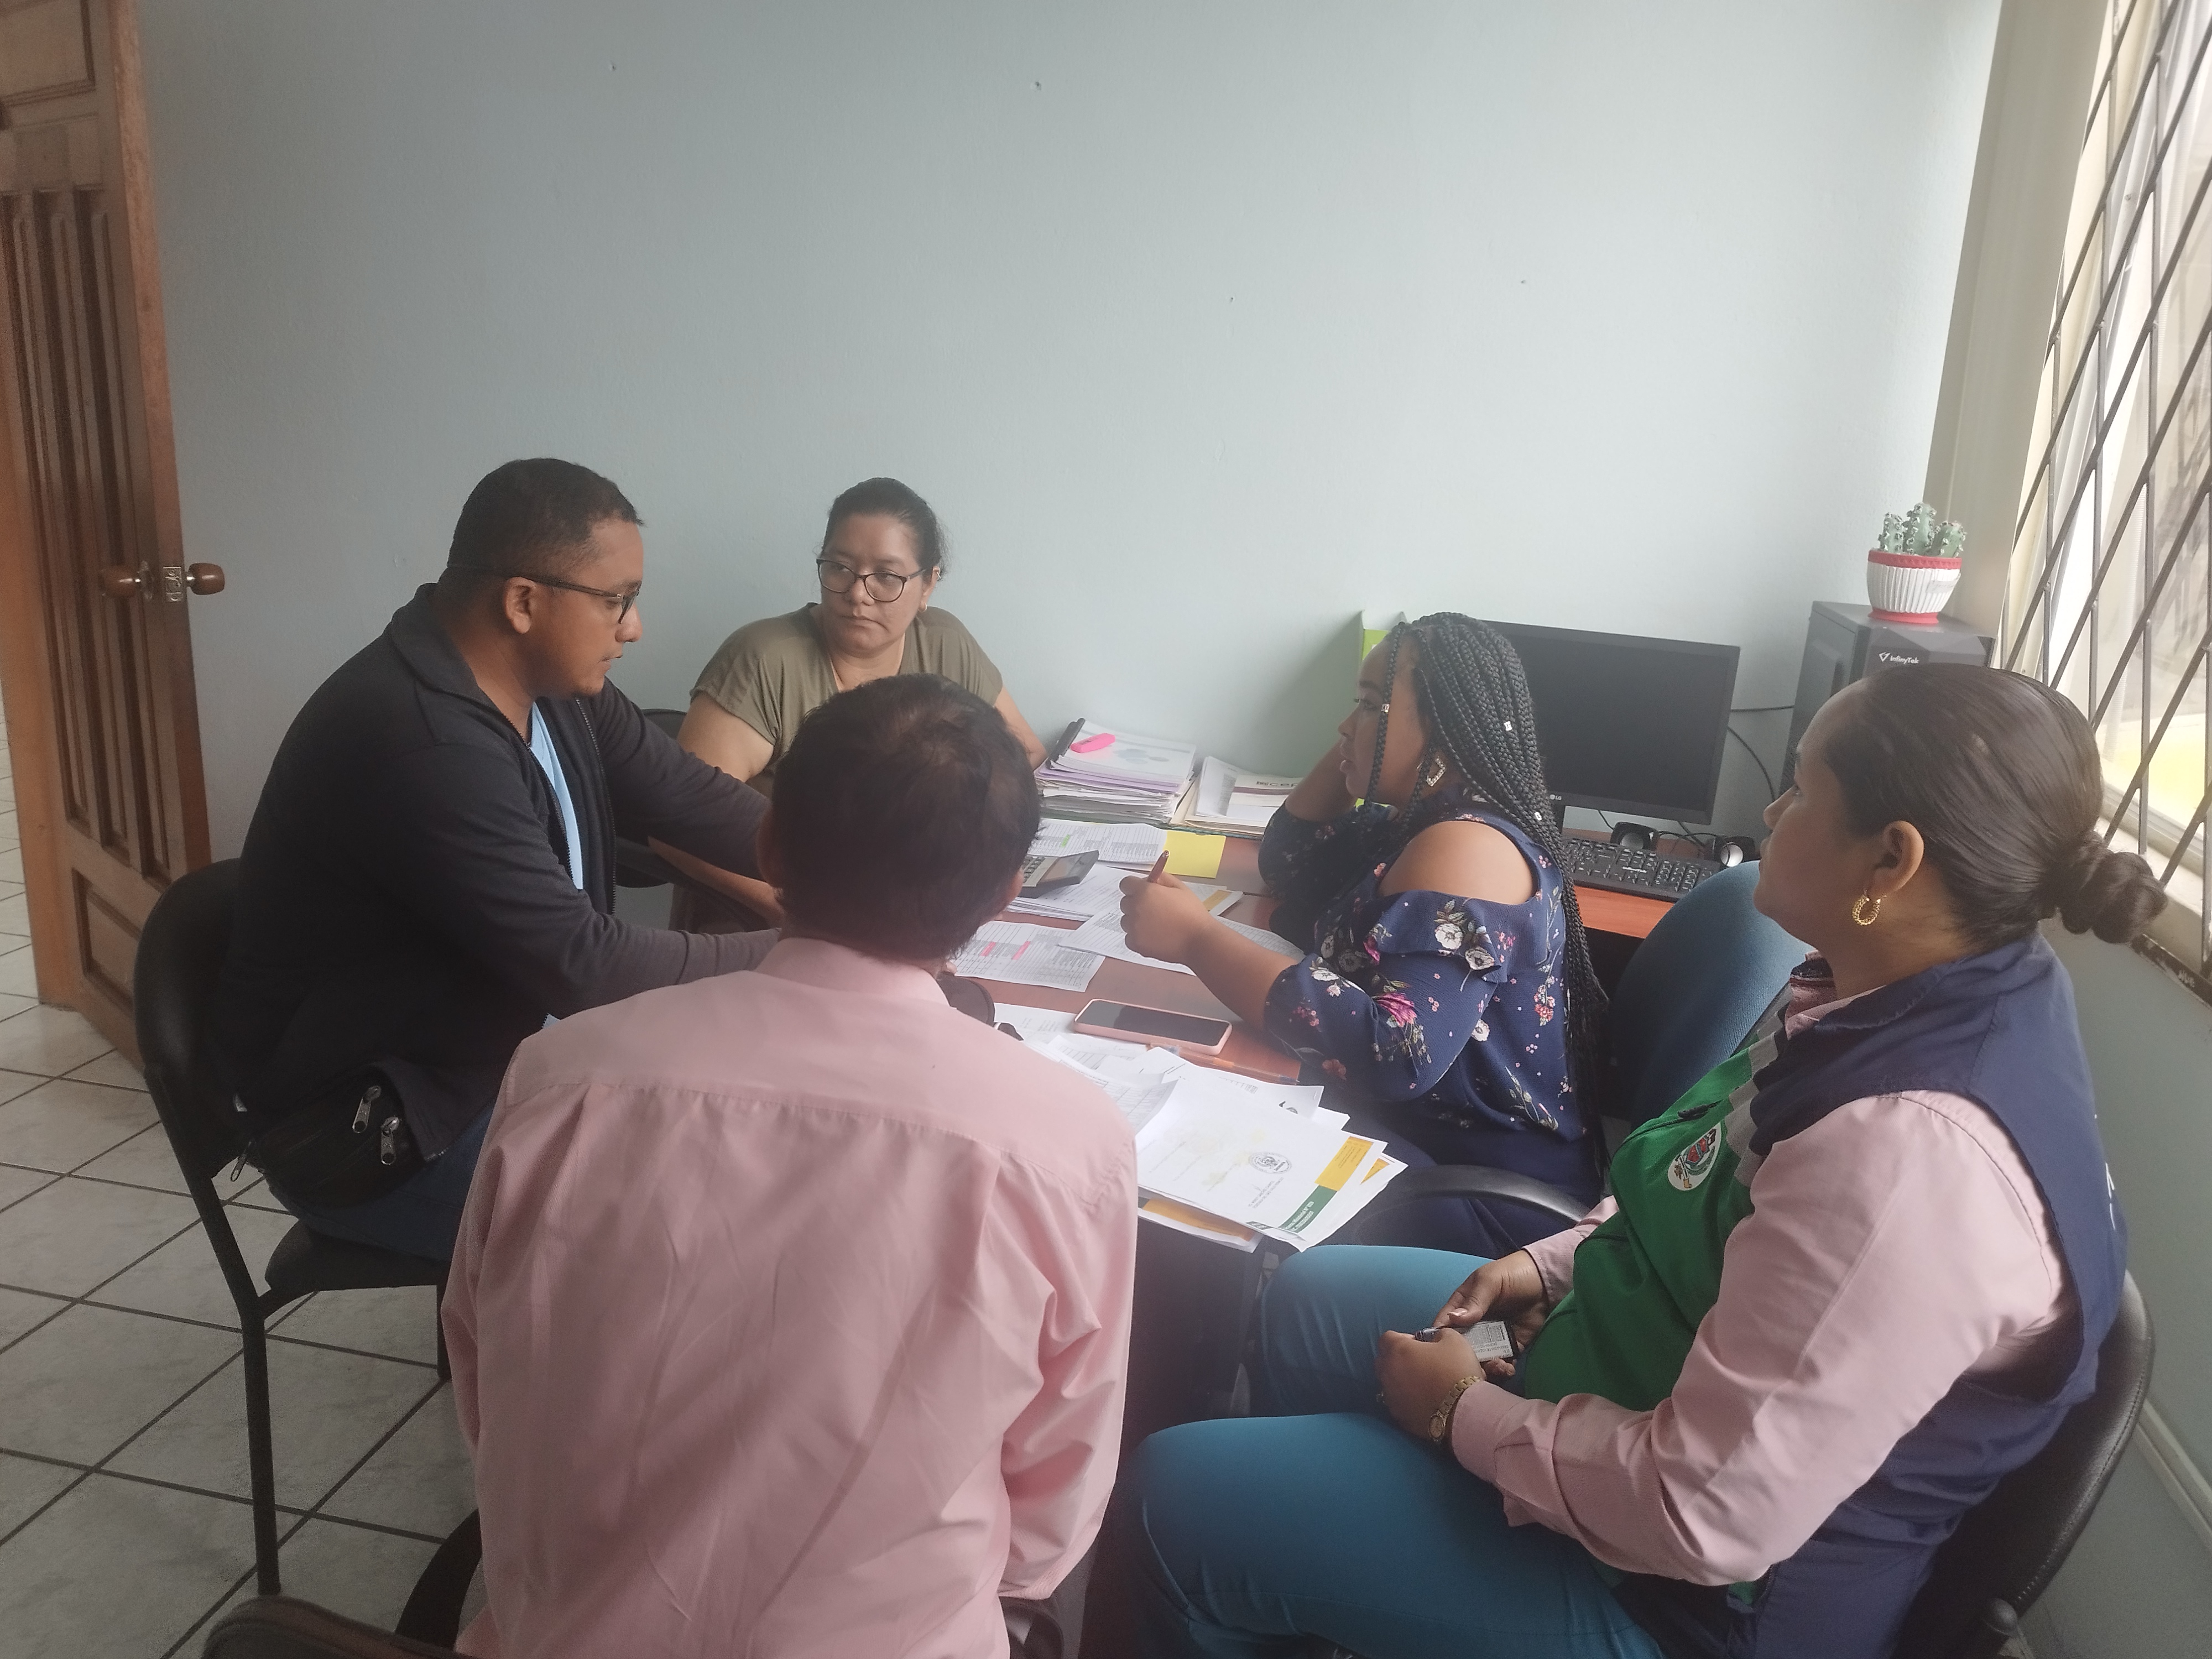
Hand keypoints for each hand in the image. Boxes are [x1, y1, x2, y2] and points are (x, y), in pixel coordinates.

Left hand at [1118, 873, 1211, 962]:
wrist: (1198, 941)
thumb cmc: (1192, 914)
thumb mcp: (1180, 888)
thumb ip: (1162, 878)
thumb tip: (1151, 878)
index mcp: (1145, 891)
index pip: (1126, 884)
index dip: (1135, 887)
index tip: (1142, 891)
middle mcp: (1135, 908)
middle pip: (1125, 902)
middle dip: (1136, 903)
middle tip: (1153, 909)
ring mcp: (1134, 927)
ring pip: (1126, 921)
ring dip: (1136, 921)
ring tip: (1155, 925)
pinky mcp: (1135, 944)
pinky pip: (1129, 937)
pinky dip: (1138, 937)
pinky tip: (1153, 936)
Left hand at [1376, 1327, 1482, 1441]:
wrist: (1462, 1412)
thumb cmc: (1456, 1370)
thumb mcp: (1453, 1340)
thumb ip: (1437, 1334)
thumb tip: (1433, 1339)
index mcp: (1398, 1350)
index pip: (1387, 1338)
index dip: (1402, 1338)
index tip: (1418, 1343)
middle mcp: (1388, 1373)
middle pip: (1383, 1360)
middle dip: (1397, 1357)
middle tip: (1418, 1361)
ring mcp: (1391, 1397)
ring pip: (1388, 1383)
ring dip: (1400, 1379)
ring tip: (1422, 1383)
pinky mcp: (1398, 1416)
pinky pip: (1397, 1402)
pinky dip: (1405, 1399)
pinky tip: (1423, 1400)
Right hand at [1434, 1249, 1549, 1379]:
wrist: (1546, 1281)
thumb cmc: (1512, 1274)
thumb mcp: (1490, 1281)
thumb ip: (1474, 1301)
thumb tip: (1453, 1319)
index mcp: (1462, 1306)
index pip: (1445, 1325)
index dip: (1440, 1340)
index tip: (1443, 1355)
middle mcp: (1474, 1325)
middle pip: (1462, 1349)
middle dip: (1466, 1361)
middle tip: (1475, 1367)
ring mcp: (1493, 1337)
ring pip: (1482, 1359)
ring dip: (1487, 1368)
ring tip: (1498, 1366)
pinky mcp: (1512, 1346)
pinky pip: (1503, 1362)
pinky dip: (1504, 1369)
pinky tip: (1509, 1368)